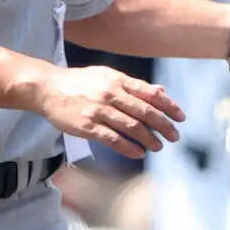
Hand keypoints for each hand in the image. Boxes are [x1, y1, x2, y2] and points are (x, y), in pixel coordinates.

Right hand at [39, 66, 184, 159]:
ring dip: (149, 138)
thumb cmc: (81, 83)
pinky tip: (138, 153)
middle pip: (145, 111)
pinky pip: (112, 139)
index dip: (168, 106)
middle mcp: (111, 94)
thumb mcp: (108, 76)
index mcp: (118, 80)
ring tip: (159, 147)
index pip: (150, 93)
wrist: (49, 88)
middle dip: (164, 125)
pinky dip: (128, 147)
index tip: (180, 117)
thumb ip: (135, 86)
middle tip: (175, 136)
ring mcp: (99, 110)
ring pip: (131, 126)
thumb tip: (162, 92)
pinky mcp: (87, 126)